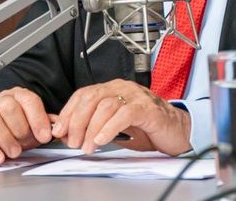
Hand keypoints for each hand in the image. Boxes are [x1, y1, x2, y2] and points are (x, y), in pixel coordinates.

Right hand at [0, 87, 53, 163]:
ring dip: (4, 139)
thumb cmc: (17, 123)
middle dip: (20, 129)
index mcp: (20, 95)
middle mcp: (2, 99)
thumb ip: (46, 124)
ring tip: (14, 153)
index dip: (38, 120)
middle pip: (9, 108)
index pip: (30, 102)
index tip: (45, 137)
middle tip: (26, 145)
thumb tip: (59, 129)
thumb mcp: (34, 121)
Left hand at [50, 79, 190, 155]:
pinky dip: (110, 127)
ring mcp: (136, 96)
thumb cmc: (145, 127)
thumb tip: (65, 132)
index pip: (84, 94)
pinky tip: (103, 139)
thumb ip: (91, 125)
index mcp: (113, 89)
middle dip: (78, 121)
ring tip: (88, 146)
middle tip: (73, 142)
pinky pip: (125, 114)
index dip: (69, 112)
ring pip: (106, 106)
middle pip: (92, 98)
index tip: (59, 131)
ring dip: (92, 128)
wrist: (175, 130)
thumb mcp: (113, 126)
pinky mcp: (148, 108)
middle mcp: (123, 88)